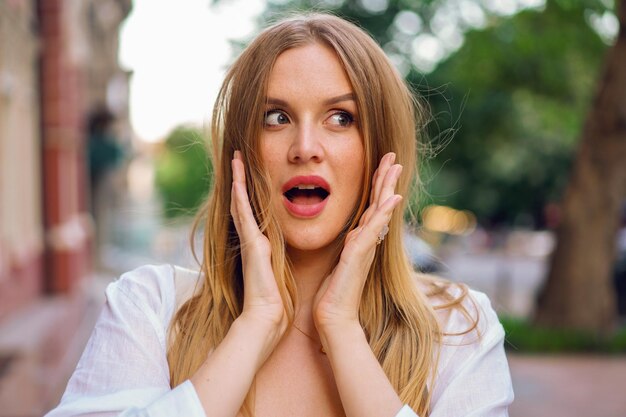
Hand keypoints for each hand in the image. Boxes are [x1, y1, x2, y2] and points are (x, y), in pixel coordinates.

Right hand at [230, 151, 286, 346]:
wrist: (267, 317)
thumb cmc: (275, 300)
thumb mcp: (278, 274)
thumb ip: (276, 262)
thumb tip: (278, 258)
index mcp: (261, 244)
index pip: (255, 212)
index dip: (250, 192)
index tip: (250, 174)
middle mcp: (252, 239)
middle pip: (244, 202)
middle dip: (240, 179)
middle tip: (238, 157)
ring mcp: (249, 241)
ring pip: (241, 203)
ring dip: (238, 180)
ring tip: (236, 159)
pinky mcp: (251, 245)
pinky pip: (244, 216)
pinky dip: (240, 197)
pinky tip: (237, 180)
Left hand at [313, 152, 402, 335]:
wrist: (334, 318)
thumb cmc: (333, 295)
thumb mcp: (338, 264)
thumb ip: (346, 248)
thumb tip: (349, 236)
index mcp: (359, 241)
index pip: (370, 208)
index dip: (376, 187)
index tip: (382, 167)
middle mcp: (366, 242)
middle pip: (378, 204)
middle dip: (385, 179)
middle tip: (393, 157)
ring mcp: (365, 248)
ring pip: (379, 211)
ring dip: (387, 187)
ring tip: (394, 166)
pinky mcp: (359, 255)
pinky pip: (373, 229)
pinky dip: (383, 212)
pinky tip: (392, 197)